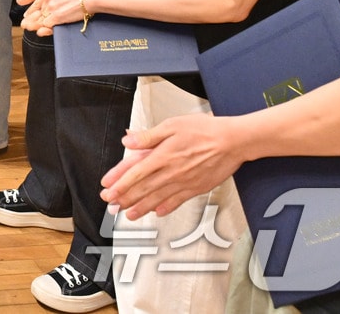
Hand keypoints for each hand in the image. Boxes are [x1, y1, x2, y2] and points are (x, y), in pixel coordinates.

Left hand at [16, 0, 86, 34]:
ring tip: (29, 27)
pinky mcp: (56, 16)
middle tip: (25, 23)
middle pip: (34, 10)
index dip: (26, 2)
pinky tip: (41, 30)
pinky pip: (46, 25)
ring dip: (34, 24)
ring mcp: (51, 7)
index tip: (22, 5)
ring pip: (38, 18)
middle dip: (29, 18)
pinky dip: (44, 28)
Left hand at [100, 114, 246, 218]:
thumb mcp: (171, 125)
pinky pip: (177, 201)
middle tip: (110, 205)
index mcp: (162, 156)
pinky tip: (157, 213)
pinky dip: (166, 208)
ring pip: (157, 198)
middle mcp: (171, 172)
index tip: (107, 189)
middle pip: (142, 188)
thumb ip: (148, 136)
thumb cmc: (204, 130)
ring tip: (129, 215)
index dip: (119, 182)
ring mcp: (184, 182)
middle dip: (124, 198)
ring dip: (141, 207)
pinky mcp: (196, 188)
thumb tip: (128, 139)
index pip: (134, 172)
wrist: (232, 141)